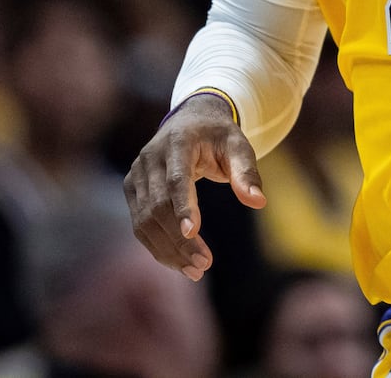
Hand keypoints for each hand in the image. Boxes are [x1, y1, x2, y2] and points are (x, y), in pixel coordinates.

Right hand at [123, 94, 266, 280]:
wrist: (190, 120)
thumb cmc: (219, 136)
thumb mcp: (239, 146)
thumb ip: (247, 172)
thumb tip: (259, 202)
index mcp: (178, 142)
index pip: (176, 179)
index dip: (183, 207)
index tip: (193, 233)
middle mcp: (151, 157)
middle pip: (159, 205)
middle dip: (180, 239)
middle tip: (204, 264)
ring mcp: (136, 173)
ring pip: (144, 220)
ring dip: (167, 249)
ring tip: (194, 271)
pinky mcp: (131, 188)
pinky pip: (140, 223)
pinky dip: (157, 246)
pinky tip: (178, 262)